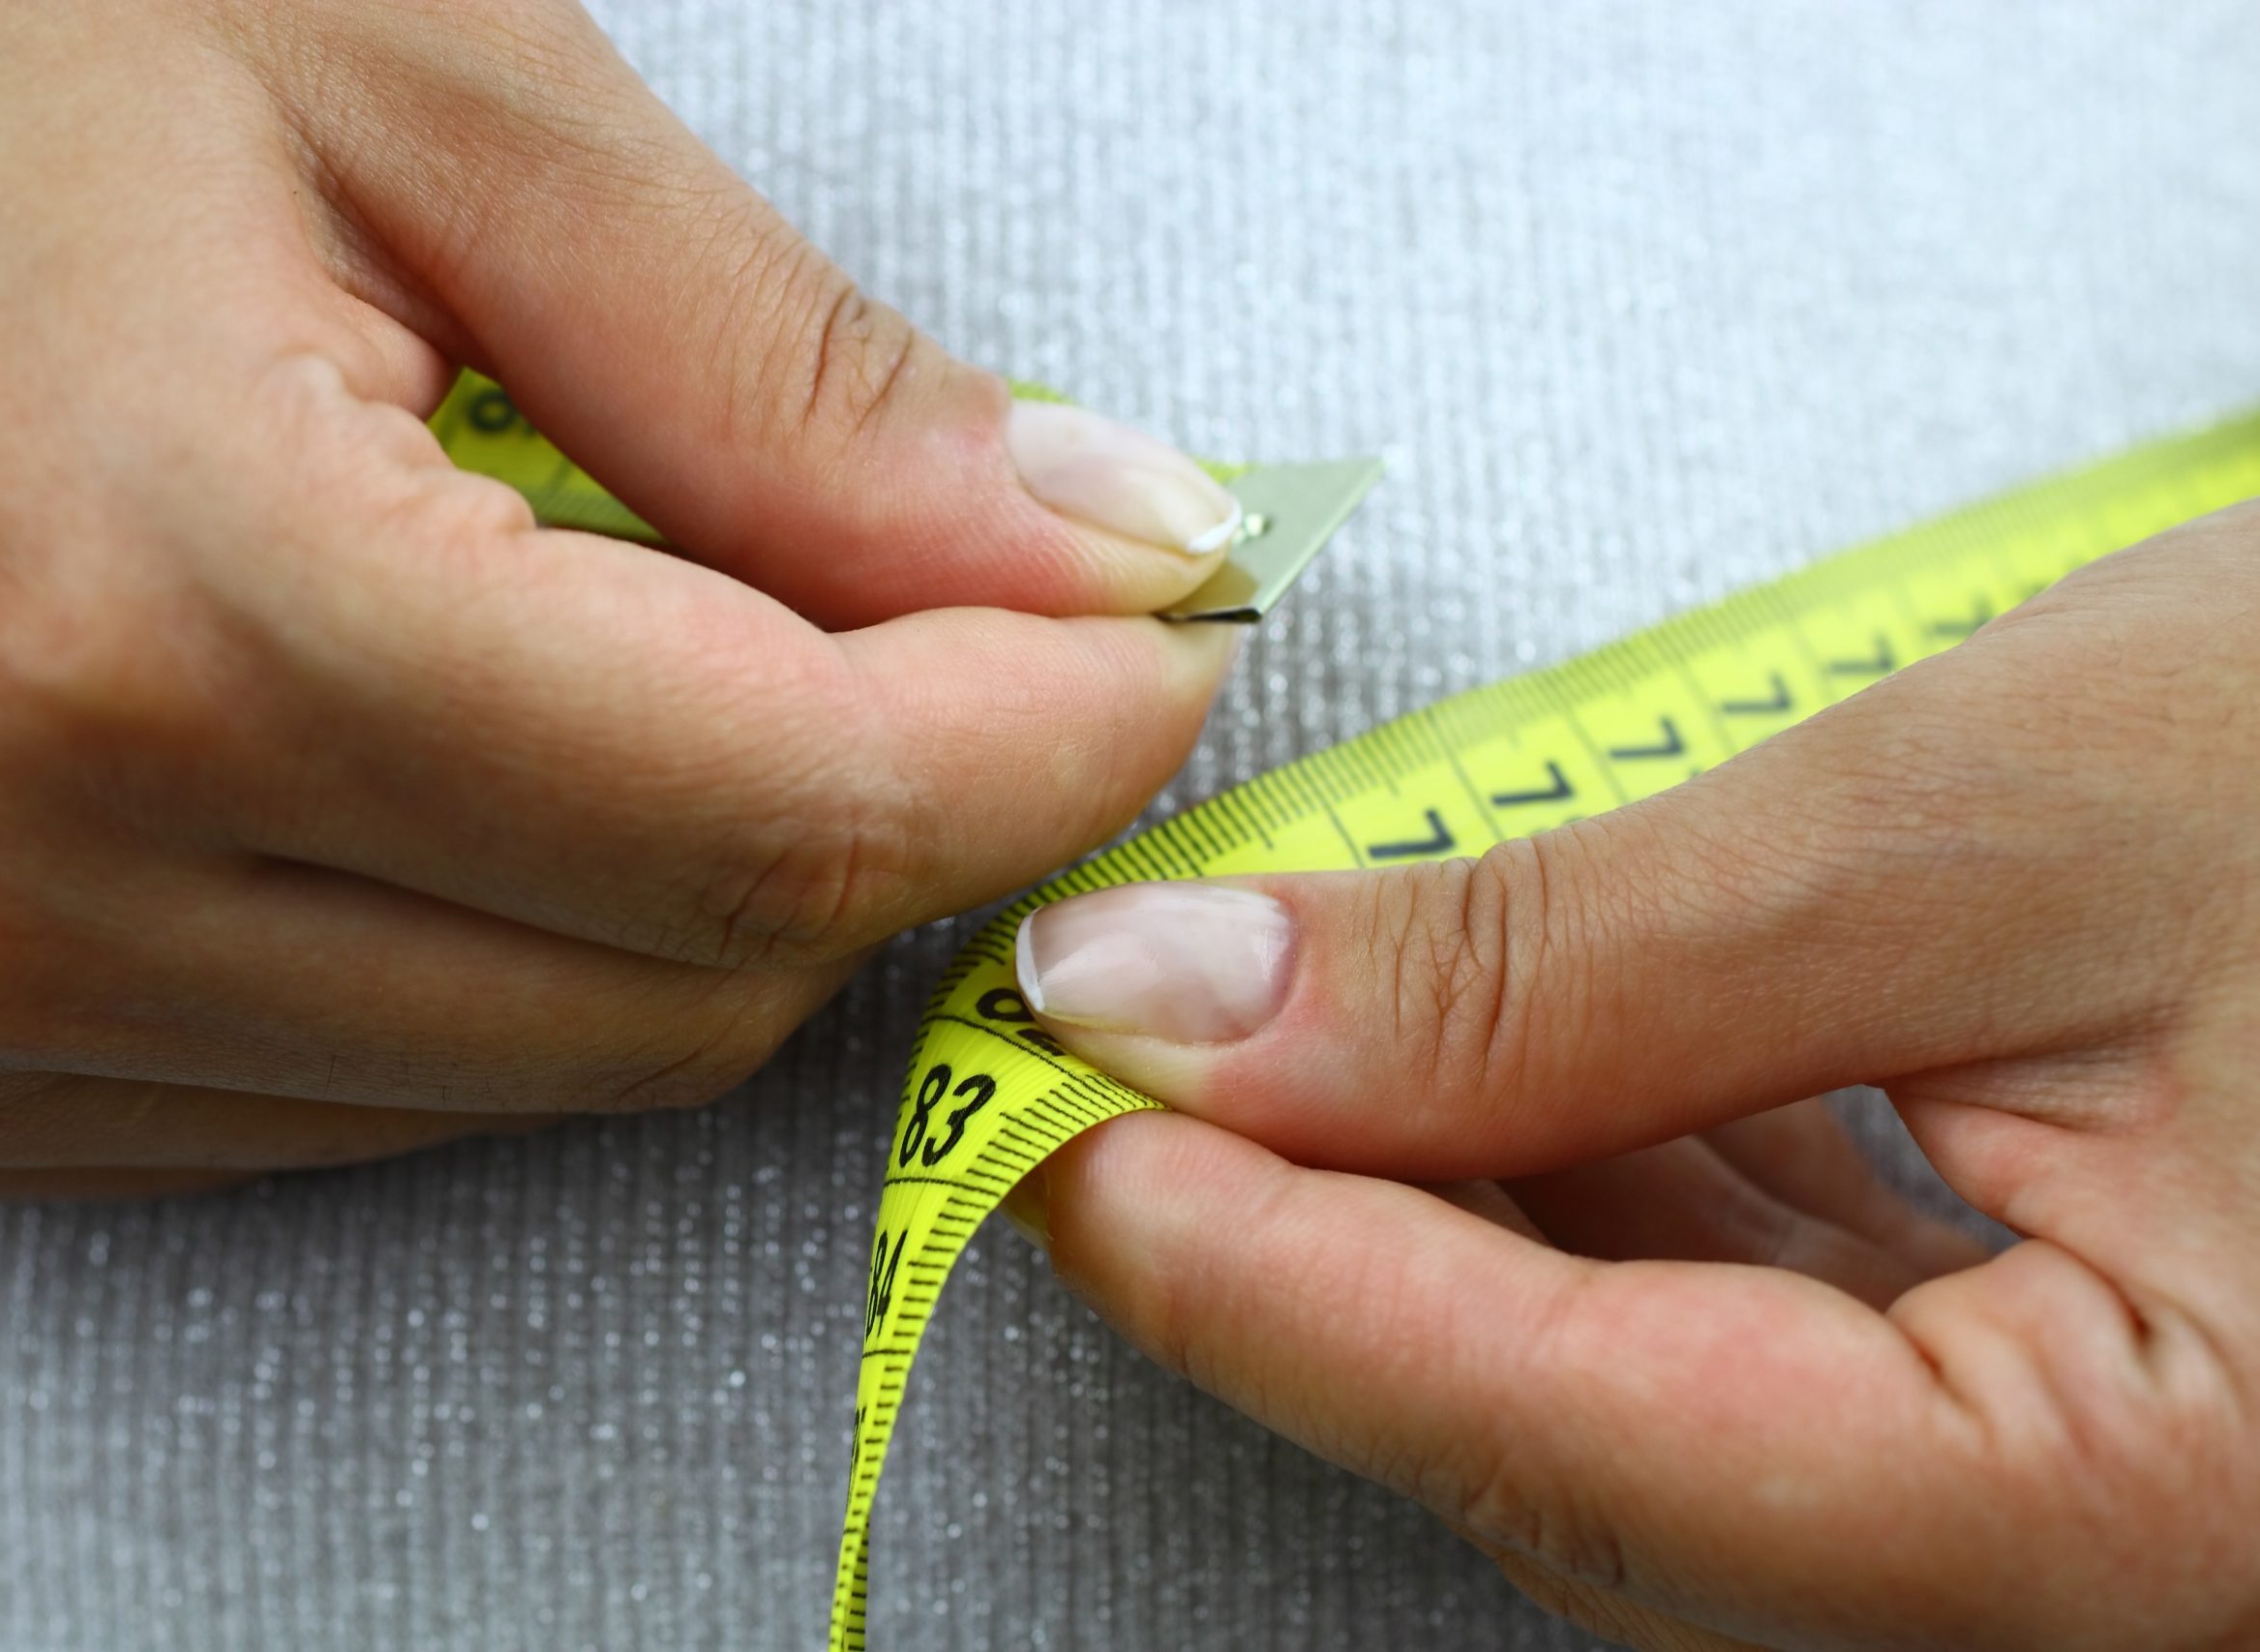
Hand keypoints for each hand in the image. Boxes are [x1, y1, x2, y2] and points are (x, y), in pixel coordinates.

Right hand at [0, 1, 1239, 1201]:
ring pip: (524, 1072)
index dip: (1041, 741)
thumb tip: (1095, 560)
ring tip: (588, 624)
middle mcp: (6, 885)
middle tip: (912, 615)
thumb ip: (785, 381)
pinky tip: (406, 746)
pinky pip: (320, 1104)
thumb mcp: (410, 91)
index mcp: (158, 606)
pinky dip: (462, 954)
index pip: (785, 822)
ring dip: (660, 884)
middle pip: (684, 992)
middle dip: (874, 812)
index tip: (1141, 641)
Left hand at [1013, 506, 2259, 1649]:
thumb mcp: (2007, 816)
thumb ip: (1578, 955)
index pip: (1590, 1446)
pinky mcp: (2089, 1393)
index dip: (1275, 1284)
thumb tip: (1199, 1010)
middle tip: (1113, 1076)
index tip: (1055, 1139)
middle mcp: (2128, 1582)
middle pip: (1600, 1455)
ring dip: (1439, 1218)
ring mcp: (2108, 1508)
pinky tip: (1488, 1067)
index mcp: (2163, 1517)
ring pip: (1662, 1407)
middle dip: (1323, 1255)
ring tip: (1268, 1036)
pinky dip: (1591, 1197)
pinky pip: (1767, 1337)